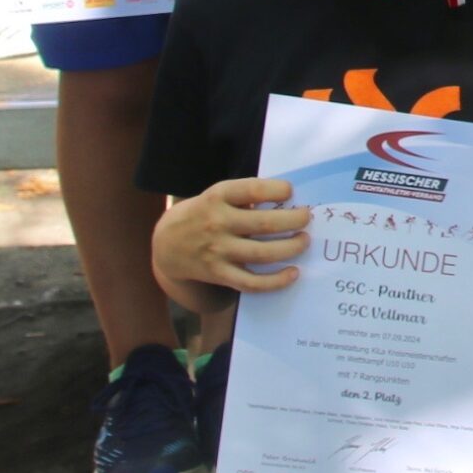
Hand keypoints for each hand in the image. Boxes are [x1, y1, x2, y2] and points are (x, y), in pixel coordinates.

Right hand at [154, 177, 311, 293]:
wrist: (166, 244)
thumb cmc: (202, 214)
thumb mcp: (216, 196)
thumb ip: (244, 196)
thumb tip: (286, 200)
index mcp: (217, 197)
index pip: (252, 190)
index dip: (276, 189)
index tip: (290, 191)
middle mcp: (218, 223)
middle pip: (263, 224)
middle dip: (293, 220)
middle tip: (306, 218)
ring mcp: (218, 251)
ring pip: (262, 254)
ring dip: (290, 248)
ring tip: (304, 240)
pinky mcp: (220, 274)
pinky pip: (252, 283)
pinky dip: (275, 281)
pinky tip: (293, 273)